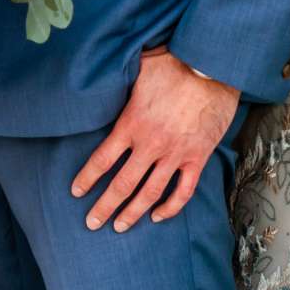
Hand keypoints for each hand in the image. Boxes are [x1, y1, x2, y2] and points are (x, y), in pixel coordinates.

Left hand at [71, 48, 237, 231]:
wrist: (213, 67)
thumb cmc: (174, 62)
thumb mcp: (137, 69)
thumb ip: (120, 80)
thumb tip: (102, 74)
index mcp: (132, 124)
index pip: (102, 159)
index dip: (87, 178)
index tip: (76, 192)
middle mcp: (150, 144)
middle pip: (122, 184)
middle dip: (104, 207)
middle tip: (92, 223)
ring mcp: (175, 154)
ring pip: (150, 193)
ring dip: (133, 213)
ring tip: (119, 226)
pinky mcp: (197, 158)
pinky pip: (183, 191)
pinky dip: (170, 208)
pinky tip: (158, 216)